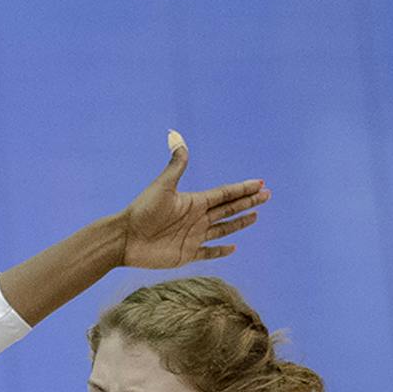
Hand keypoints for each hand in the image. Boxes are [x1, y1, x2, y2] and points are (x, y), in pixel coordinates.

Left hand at [118, 130, 269, 269]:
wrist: (124, 239)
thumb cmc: (141, 211)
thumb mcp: (162, 186)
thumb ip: (176, 165)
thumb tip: (177, 136)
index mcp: (194, 202)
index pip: (224, 194)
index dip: (242, 189)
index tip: (260, 183)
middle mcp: (196, 218)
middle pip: (229, 209)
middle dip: (248, 202)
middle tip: (267, 195)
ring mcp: (192, 236)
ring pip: (223, 228)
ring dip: (239, 223)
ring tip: (255, 216)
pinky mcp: (186, 254)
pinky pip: (208, 252)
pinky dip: (220, 251)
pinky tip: (233, 247)